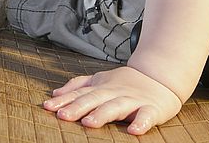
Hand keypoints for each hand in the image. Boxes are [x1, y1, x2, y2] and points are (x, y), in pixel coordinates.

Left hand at [43, 66, 182, 133]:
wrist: (160, 77)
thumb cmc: (126, 83)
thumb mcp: (100, 80)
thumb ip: (78, 86)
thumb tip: (55, 95)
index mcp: (101, 88)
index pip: (80, 94)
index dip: (64, 101)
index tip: (48, 107)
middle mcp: (114, 93)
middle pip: (94, 99)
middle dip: (78, 107)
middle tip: (62, 115)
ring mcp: (133, 100)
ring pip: (116, 107)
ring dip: (102, 114)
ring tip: (89, 123)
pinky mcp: (152, 109)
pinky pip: (146, 116)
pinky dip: (141, 123)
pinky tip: (133, 131)